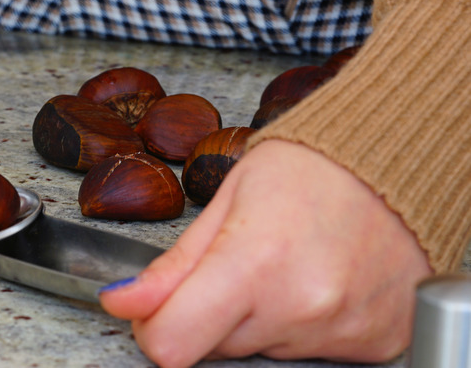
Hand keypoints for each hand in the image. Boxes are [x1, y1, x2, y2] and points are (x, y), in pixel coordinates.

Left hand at [99, 139, 431, 366]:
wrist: (395, 167)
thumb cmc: (311, 170)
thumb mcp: (227, 201)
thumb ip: (173, 265)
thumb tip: (122, 302)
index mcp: (255, 262)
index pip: (172, 345)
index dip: (155, 328)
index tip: (159, 307)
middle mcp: (300, 306)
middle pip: (214, 347)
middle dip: (210, 312)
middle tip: (241, 262)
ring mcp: (340, 329)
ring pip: (259, 350)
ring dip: (257, 317)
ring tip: (285, 264)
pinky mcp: (372, 344)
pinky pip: (306, 351)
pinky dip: (298, 324)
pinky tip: (314, 281)